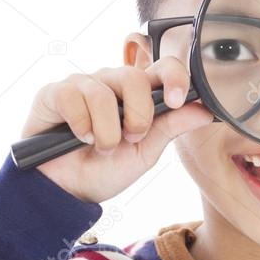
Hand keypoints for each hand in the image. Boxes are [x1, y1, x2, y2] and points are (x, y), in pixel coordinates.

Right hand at [20, 57, 213, 202]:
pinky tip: (79, 137)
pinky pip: (72, 97)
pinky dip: (80, 125)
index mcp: (138, 94)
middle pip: (134, 77)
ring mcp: (83, 84)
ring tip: (101, 146)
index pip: (162, 67)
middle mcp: (111, 82)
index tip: (177, 100)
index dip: (174, 76)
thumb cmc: (105, 169)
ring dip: (106, 131)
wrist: (68, 192)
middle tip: (130, 139)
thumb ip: (171, 127)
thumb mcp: (145, 153)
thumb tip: (205, 111)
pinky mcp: (54, 93)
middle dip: (137, 116)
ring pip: (103, 92)